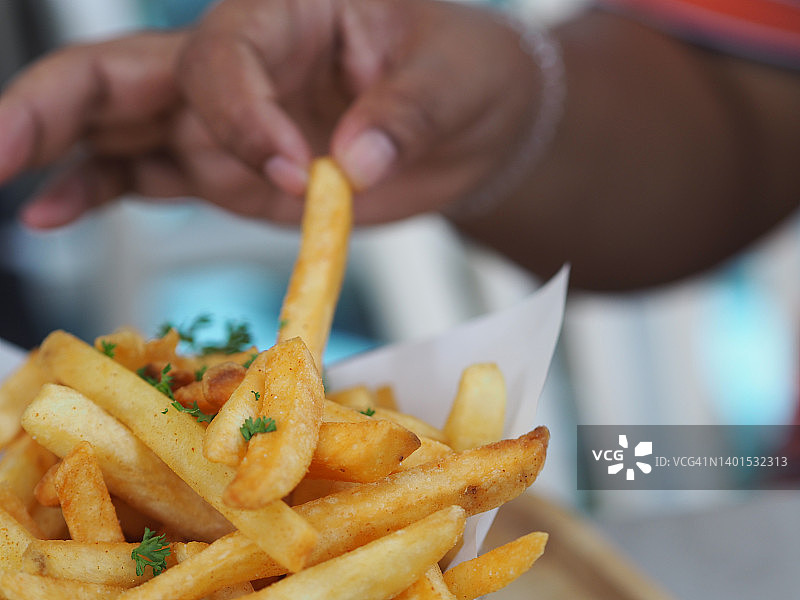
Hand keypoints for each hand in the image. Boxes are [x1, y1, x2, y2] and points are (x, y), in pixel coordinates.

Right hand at [0, 0, 539, 227]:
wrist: (470, 124)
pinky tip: (53, 212)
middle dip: (52, 105)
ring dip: (54, 150)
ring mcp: (222, 120)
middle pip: (121, 69)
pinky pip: (146, 174)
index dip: (241, 116)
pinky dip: (97, 191)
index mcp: (289, 11)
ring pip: (116, 123)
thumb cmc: (464, 76)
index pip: (224, 53)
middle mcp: (238, 61)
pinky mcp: (226, 169)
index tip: (298, 172)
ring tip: (1, 182)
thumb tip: (355, 163)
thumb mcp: (451, 82)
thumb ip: (404, 116)